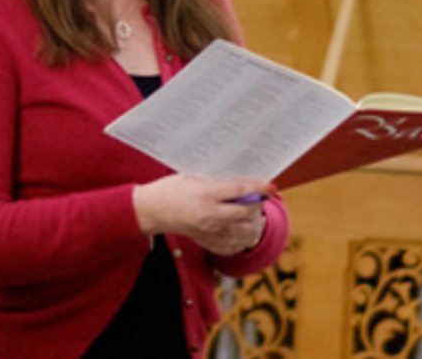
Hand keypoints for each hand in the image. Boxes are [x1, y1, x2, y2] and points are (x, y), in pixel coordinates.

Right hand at [133, 173, 269, 255]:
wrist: (151, 210)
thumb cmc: (170, 189)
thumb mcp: (192, 177)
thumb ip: (216, 181)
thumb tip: (241, 181)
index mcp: (205, 194)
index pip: (238, 191)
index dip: (257, 187)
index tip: (270, 185)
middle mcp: (208, 214)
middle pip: (244, 212)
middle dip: (257, 205)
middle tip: (260, 197)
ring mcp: (207, 230)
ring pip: (241, 230)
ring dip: (253, 223)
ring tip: (255, 214)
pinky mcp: (204, 240)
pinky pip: (231, 244)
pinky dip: (241, 237)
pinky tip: (244, 230)